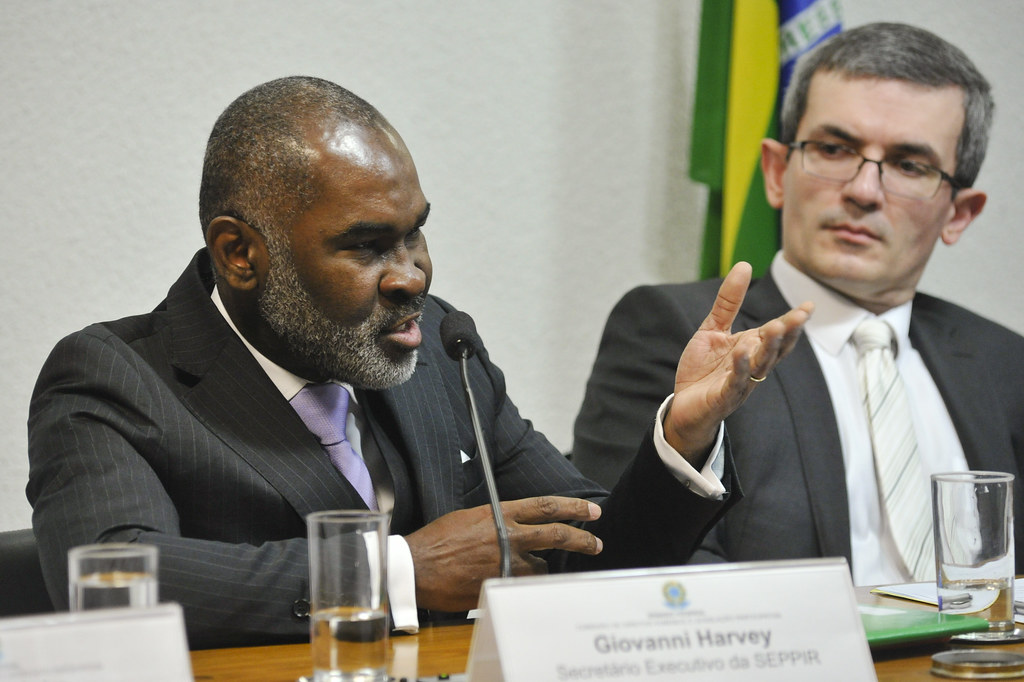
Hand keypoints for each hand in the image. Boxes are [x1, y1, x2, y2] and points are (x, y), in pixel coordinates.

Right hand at [405, 496, 601, 611]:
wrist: (417, 567)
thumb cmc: (438, 540)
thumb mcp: (470, 517)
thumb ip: (497, 520)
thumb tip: (514, 525)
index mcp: (500, 514)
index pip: (546, 506)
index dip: (573, 507)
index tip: (592, 510)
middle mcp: (508, 536)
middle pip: (557, 535)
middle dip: (582, 539)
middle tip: (596, 543)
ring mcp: (506, 563)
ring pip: (542, 567)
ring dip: (543, 569)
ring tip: (535, 571)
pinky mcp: (500, 585)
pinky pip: (523, 586)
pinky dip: (523, 585)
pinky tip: (516, 585)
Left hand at [665, 262, 811, 462]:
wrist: (685, 405)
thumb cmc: (703, 369)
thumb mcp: (713, 329)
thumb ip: (729, 301)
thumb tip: (744, 265)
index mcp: (752, 348)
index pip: (778, 334)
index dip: (793, 322)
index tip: (810, 305)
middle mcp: (753, 366)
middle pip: (774, 349)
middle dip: (787, 332)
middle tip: (799, 316)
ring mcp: (741, 383)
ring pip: (760, 365)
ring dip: (768, 347)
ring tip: (775, 327)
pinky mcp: (724, 397)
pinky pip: (735, 382)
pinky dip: (740, 368)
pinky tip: (742, 352)